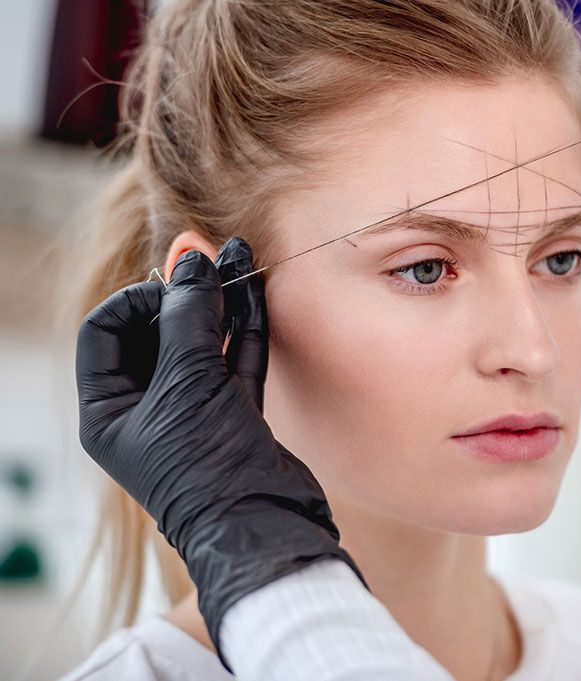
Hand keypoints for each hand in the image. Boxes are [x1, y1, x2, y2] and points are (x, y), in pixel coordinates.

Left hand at [75, 238, 362, 662]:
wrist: (264, 523)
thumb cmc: (208, 465)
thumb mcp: (189, 383)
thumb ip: (190, 318)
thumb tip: (192, 261)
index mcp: (110, 409)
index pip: (107, 332)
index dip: (138, 299)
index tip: (177, 288)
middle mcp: (148, 409)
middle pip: (157, 332)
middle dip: (185, 294)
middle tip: (213, 258)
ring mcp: (194, 413)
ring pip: (203, 344)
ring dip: (221, 304)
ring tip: (241, 259)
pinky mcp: (235, 418)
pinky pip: (236, 362)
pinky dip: (246, 329)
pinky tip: (255, 293)